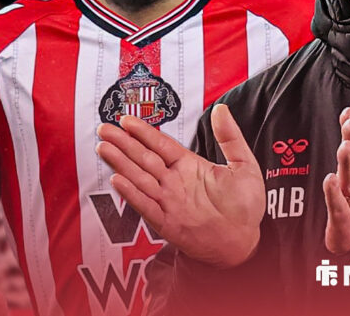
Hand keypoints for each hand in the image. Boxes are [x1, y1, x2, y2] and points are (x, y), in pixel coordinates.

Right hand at [96, 105, 264, 266]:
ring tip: (104, 147)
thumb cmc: (245, 206)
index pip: (161, 144)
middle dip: (123, 142)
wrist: (245, 240)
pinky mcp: (166, 222)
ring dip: (121, 163)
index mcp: (190, 166)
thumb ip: (230, 137)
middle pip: (144, 157)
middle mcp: (175, 182)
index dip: (143, 132)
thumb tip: (221, 109)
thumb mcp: (244, 164)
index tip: (127, 119)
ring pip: (139, 178)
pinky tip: (118, 180)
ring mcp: (169, 201)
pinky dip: (132, 193)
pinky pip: (146, 205)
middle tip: (104, 129)